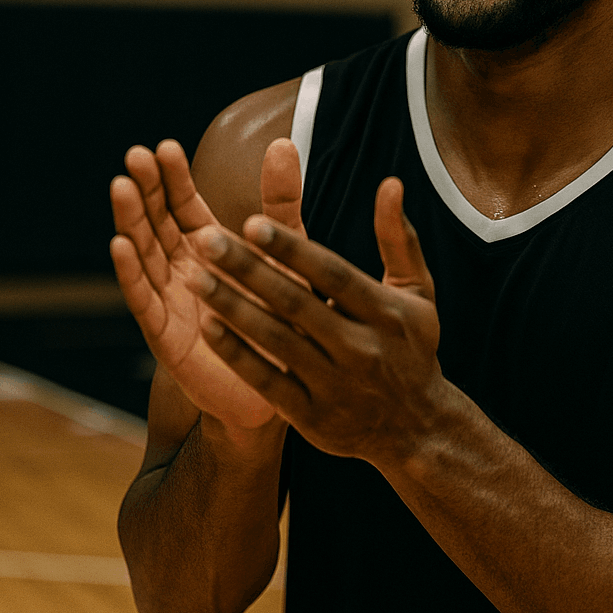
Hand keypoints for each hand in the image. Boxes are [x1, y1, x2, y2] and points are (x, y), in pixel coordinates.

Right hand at [110, 137, 306, 433]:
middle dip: (145, 188)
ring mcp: (169, 299)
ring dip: (130, 220)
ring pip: (143, 252)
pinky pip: (143, 299)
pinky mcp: (164, 334)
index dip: (173, 177)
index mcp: (209, 245)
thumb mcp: (286, 251)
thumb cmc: (285, 316)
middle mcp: (182, 267)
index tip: (166, 147)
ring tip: (121, 187)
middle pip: (157, 220)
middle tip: (136, 156)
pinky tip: (120, 245)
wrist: (285, 385)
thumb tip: (283, 142)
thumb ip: (280, 201)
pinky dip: (130, 272)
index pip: (183, 203)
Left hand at [182, 178, 446, 466]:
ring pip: (276, 341)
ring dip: (232, 308)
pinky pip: (268, 382)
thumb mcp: (417, 293)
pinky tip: (208, 328)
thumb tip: (390, 183)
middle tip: (204, 239)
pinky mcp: (314, 418)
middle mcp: (361, 349)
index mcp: (386, 313)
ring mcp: (336, 386)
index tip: (251, 222)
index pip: (332, 274)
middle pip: (297, 304)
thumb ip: (398, 238)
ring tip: (194, 277)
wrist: (416, 429)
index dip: (291, 249)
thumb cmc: (410, 348)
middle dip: (248, 270)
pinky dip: (237, 355)